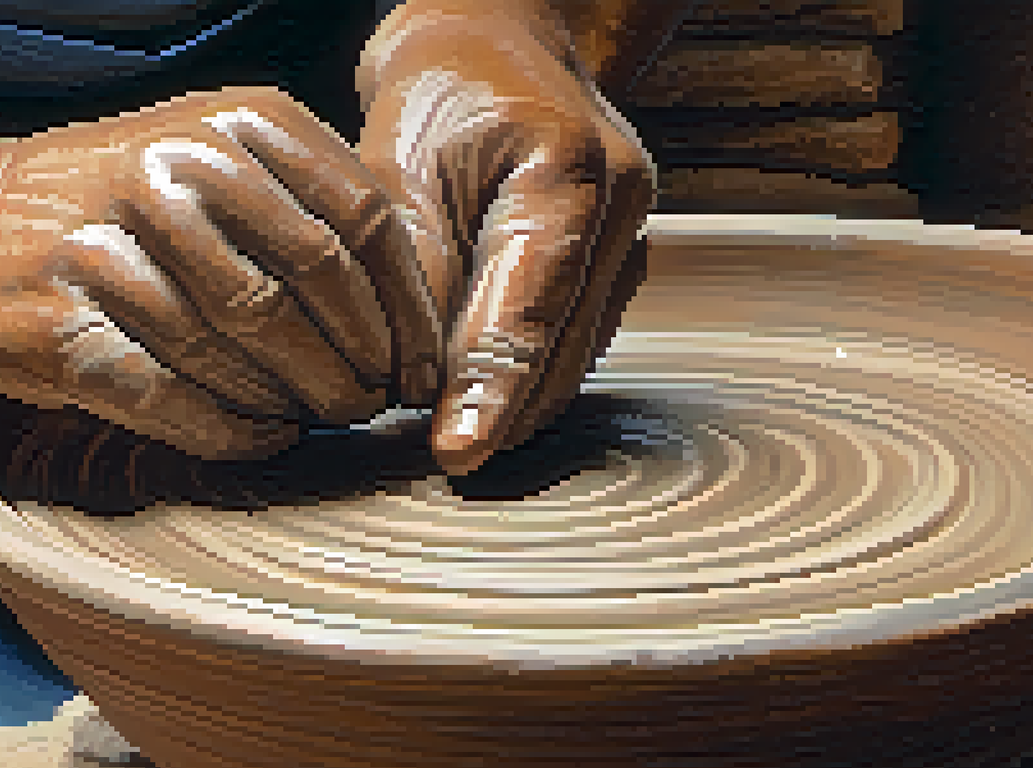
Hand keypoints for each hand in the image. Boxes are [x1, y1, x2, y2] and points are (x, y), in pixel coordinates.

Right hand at [0, 87, 442, 459]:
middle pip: (312, 285)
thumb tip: (411, 316)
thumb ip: (307, 208)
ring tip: (317, 421)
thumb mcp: (216, 160)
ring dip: (298, 400)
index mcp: (234, 122)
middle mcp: (172, 168)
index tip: (423, 371)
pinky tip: (262, 439)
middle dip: (360, 363)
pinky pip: (173, 395)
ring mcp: (109, 245)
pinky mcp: (58, 325)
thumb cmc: (119, 205)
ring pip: (244, 345)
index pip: (362, 220)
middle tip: (373, 406)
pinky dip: (231, 429)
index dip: (406, 310)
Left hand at [357, 1, 657, 474]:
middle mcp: (620, 207)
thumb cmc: (441, 95)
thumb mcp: (401, 161)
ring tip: (446, 427)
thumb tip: (414, 377)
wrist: (500, 49)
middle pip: (562, 350)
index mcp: (567, 169)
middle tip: (435, 452)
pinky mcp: (617, 269)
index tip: (458, 452)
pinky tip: (475, 392)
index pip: (529, 307)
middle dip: (498, 410)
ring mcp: (630, 240)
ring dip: (511, 402)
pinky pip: (570, 346)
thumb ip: (415, 266)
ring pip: (571, 362)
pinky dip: (524, 377)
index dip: (491, 390)